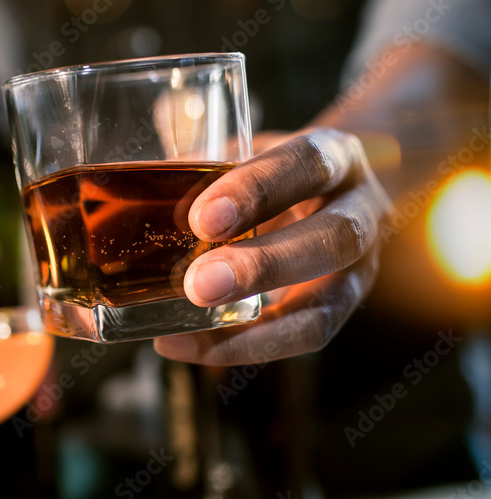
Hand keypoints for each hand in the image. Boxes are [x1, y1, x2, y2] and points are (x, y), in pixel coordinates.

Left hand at [154, 128, 391, 365]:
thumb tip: (139, 191)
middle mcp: (360, 211)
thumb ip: (204, 168)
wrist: (337, 186)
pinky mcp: (340, 307)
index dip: (256, 190)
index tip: (202, 218)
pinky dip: (244, 347)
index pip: (306, 164)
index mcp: (335, 156)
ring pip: (327, 305)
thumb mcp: (248, 151)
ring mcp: (359, 267)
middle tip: (198, 284)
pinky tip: (188, 346)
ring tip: (186, 333)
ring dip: (256, 327)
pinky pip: (303, 337)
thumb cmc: (277, 169)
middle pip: (333, 239)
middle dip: (263, 266)